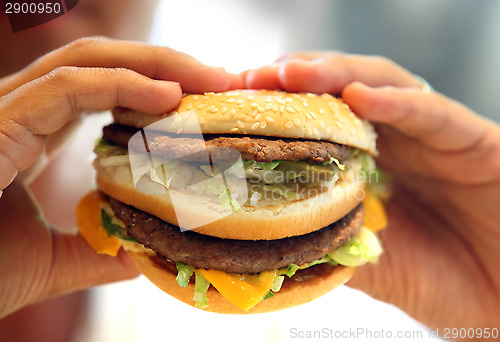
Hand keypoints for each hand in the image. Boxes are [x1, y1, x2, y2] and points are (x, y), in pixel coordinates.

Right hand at [0, 37, 242, 317]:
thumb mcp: (54, 262)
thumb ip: (101, 249)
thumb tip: (150, 252)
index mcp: (36, 132)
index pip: (107, 88)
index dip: (160, 86)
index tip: (210, 100)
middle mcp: (22, 111)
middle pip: (104, 63)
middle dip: (168, 64)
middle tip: (226, 80)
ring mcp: (5, 110)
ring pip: (87, 61)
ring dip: (156, 65)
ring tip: (211, 81)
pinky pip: (65, 88)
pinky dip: (120, 85)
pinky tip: (168, 97)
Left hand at [245, 52, 499, 331]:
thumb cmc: (440, 281)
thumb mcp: (371, 263)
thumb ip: (331, 244)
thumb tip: (269, 243)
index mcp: (368, 163)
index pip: (318, 122)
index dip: (277, 111)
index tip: (231, 108)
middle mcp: (397, 140)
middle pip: (341, 92)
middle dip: (295, 81)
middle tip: (249, 79)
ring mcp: (433, 136)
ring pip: (382, 85)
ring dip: (334, 75)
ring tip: (290, 75)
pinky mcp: (473, 141)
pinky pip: (434, 114)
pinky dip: (397, 102)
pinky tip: (361, 96)